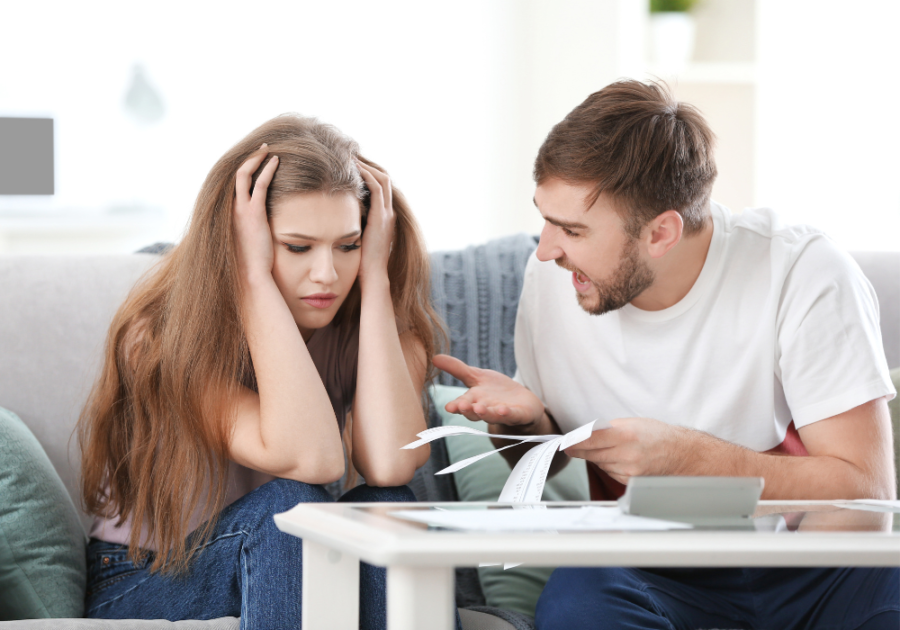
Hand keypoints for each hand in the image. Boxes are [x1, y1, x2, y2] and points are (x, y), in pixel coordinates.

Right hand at [234, 144, 279, 278]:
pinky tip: (276, 161)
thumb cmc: (249, 264)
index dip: (242, 170)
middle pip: (235, 174)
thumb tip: (255, 230)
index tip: (253, 161)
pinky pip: (259, 184)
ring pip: (244, 174)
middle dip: (248, 158)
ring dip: (256, 158)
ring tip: (268, 149)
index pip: (231, 184)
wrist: (248, 276)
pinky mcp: (253, 213)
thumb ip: (247, 230)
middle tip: (261, 149)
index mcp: (226, 214)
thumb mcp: (244, 243)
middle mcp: (228, 208)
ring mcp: (239, 209)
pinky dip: (267, 170)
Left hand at [355, 160, 394, 287]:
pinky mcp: (381, 216)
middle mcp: (388, 212)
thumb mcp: (356, 239)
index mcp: (383, 217)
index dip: (367, 173)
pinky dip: (366, 175)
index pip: (380, 186)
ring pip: (382, 178)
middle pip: (383, 177)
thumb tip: (336, 218)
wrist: (373, 276)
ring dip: (366, 166)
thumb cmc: (361, 262)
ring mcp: (387, 213)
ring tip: (350, 156)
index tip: (350, 165)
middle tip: (350, 155)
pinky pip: (377, 188)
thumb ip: (352, 226)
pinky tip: (352, 168)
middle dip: (367, 164)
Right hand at [432, 354, 544, 427]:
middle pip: (475, 412)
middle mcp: (486, 409)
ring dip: (486, 413)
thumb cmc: (496, 391)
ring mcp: (502, 413)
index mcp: (474, 400)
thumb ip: (456, 369)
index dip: (456, 406)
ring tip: (480, 408)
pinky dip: (507, 413)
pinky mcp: (518, 414)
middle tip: (462, 406)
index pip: (462, 404)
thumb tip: (434, 357)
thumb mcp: (476, 376)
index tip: (449, 407)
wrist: (522, 404)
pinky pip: (513, 415)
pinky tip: (503, 410)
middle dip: (468, 410)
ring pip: (492, 415)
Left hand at [564, 417, 689, 483]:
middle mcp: (626, 454)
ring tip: (602, 450)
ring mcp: (628, 470)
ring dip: (596, 457)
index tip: (565, 443)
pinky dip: (608, 466)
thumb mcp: (631, 423)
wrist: (679, 453)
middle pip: (592, 454)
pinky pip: (610, 472)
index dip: (575, 442)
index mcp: (625, 435)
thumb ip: (608, 429)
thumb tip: (586, 435)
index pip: (590, 439)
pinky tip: (615, 458)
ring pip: (600, 464)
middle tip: (571, 448)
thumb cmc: (656, 434)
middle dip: (580, 451)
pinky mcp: (630, 480)